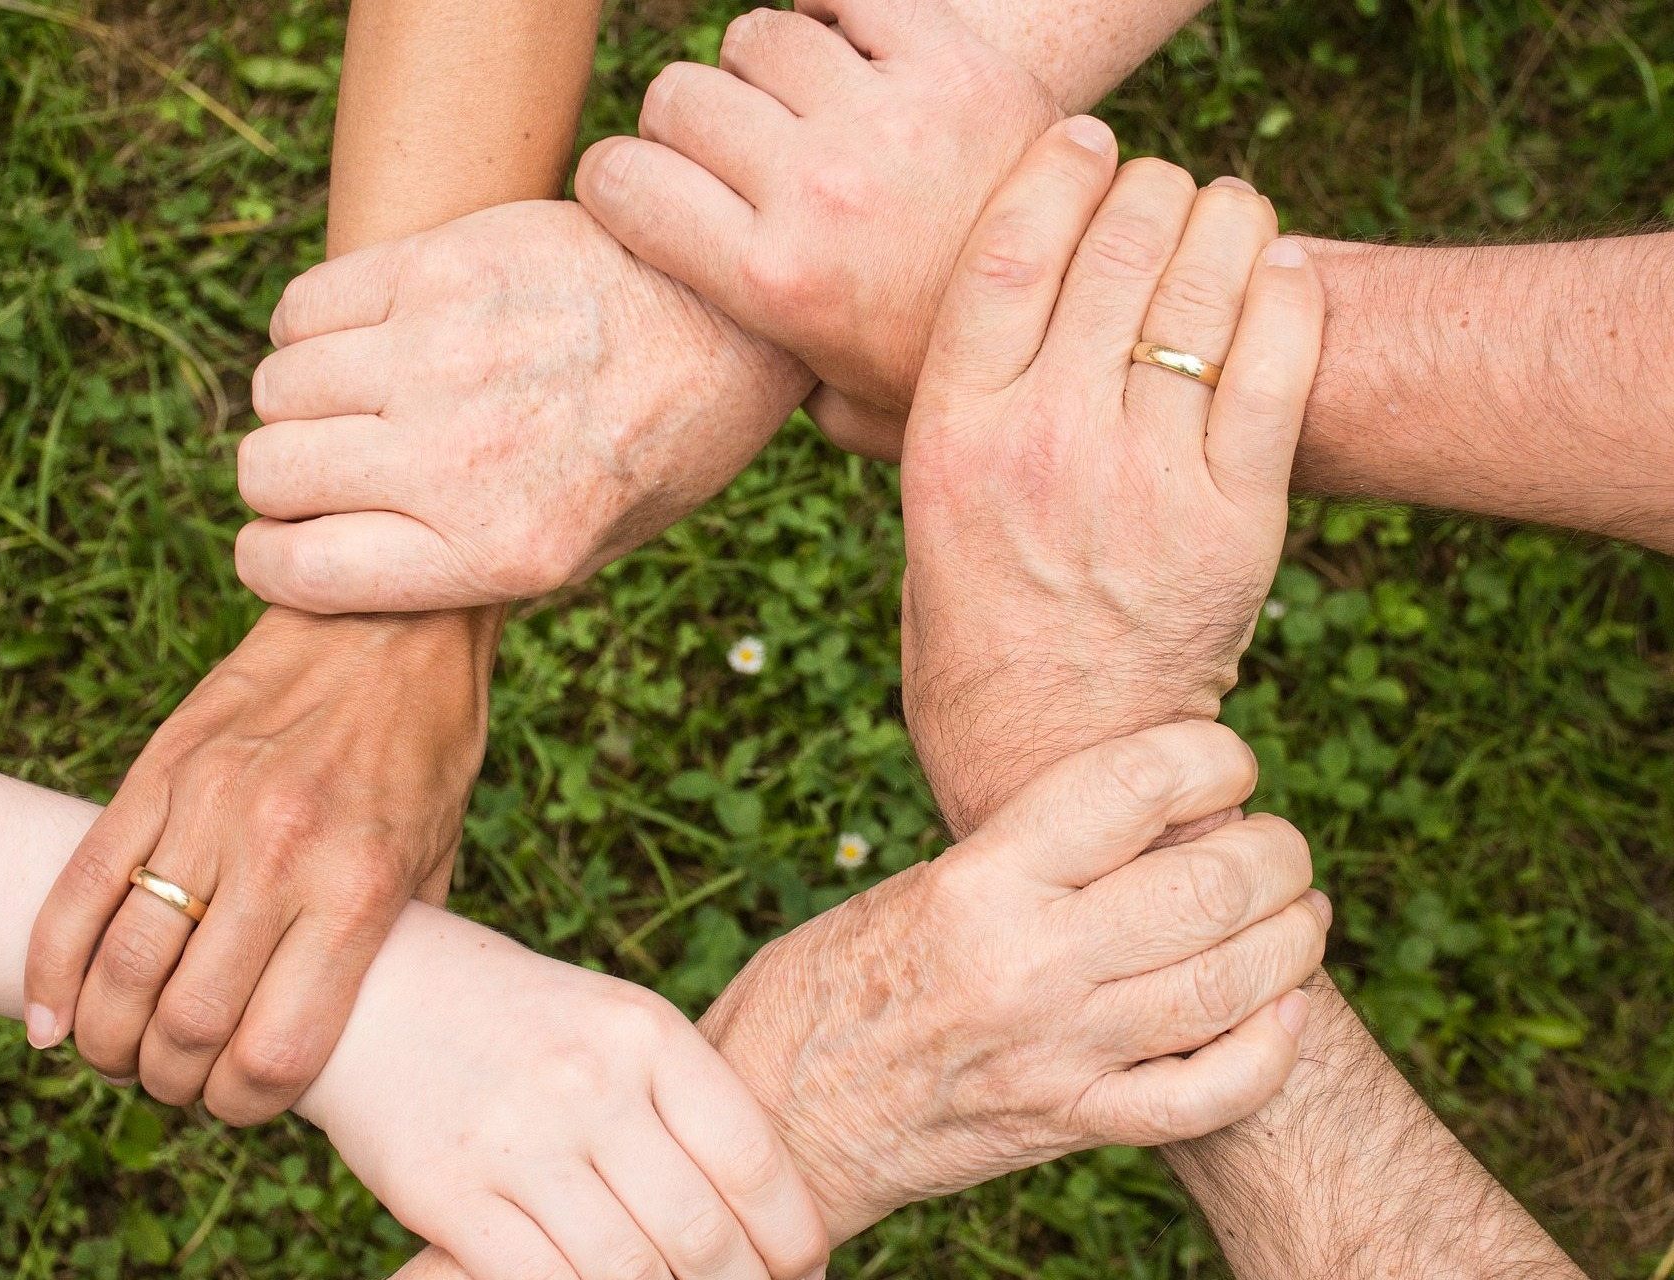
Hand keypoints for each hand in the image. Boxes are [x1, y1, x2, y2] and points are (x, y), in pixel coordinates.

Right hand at [23, 607, 496, 1123]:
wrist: (389, 619)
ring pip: (122, 966)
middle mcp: (279, 854)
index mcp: (358, 888)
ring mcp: (208, 808)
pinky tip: (51, 1016)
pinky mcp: (158, 770)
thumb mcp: (438, 855)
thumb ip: (390, 946)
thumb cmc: (427, 746)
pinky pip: (81, 886)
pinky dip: (50, 966)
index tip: (240, 1104)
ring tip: (119, 1053)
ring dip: (107, 1037)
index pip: (275, 1051)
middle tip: (175, 1083)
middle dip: (171, 1081)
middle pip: (187, 1024)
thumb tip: (350, 1034)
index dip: (245, 1105)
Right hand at [234, 199, 810, 613]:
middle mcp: (460, 460)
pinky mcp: (441, 266)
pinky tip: (366, 336)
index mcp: (499, 552)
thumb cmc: (658, 445)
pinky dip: (311, 328)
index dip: (272, 560)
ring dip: (300, 400)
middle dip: (283, 480)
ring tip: (359, 397)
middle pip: (269, 473)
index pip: (297, 570)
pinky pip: (303, 307)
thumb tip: (338, 566)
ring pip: (277, 387)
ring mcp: (444, 356)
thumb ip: (464, 566)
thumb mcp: (585, 550)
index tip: (284, 543)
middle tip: (332, 466)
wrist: (730, 319)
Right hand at [297, 906, 828, 1279]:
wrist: (371, 993)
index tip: (804, 1271)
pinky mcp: (446, 1194)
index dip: (793, 1238)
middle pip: (699, 1232)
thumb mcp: (613, 1025)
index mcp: (644, 1032)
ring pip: (627, 1273)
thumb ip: (682, 1103)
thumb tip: (765, 1213)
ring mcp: (515, 1140)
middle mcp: (588, 1082)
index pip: (752, 1160)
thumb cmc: (519, 1022)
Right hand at [384, 723, 1324, 1279]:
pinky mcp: (1072, 1124)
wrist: (776, 1123)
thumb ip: (1018, 859)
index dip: (1209, 757)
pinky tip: (1284, 1012)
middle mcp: (1029, 964)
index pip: (1133, 787)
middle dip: (1275, 852)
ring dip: (1292, 938)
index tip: (1227, 759)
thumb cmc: (824, 988)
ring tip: (1302, 911)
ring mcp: (1060, 1053)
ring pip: (1230, 985)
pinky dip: (1268, 1051)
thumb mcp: (910, 890)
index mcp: (979, 883)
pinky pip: (1207, 1094)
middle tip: (1281, 843)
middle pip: (1208, 885)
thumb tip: (1135, 817)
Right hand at [576, 0, 1055, 459]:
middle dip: (685, 126)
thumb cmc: (952, 369)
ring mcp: (887, 118)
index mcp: (774, 282)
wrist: (1095, 316)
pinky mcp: (952, 61)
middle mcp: (818, 190)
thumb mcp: (845, 406)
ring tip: (796, 108)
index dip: (615, 181)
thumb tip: (705, 361)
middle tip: (729, 157)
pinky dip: (832, 10)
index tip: (641, 192)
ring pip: (754, 36)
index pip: (619, 181)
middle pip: (679, 98)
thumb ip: (764, 377)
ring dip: (761, 68)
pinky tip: (846, 53)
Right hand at [898, 121, 1324, 834]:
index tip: (1086, 141)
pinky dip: (1287, 295)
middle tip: (1163, 187)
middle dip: (1150, 188)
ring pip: (1203, 289)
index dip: (1056, 171)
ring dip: (1226, 221)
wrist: (1056, 761)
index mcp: (953, 435)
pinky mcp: (1235, 521)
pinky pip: (1278, 365)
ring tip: (1227, 211)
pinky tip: (1280, 271)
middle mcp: (1045, 444)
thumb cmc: (976, 637)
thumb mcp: (921, 518)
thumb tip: (926, 325)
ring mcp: (1145, 480)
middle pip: (1115, 248)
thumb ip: (931, 417)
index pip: (1007, 250)